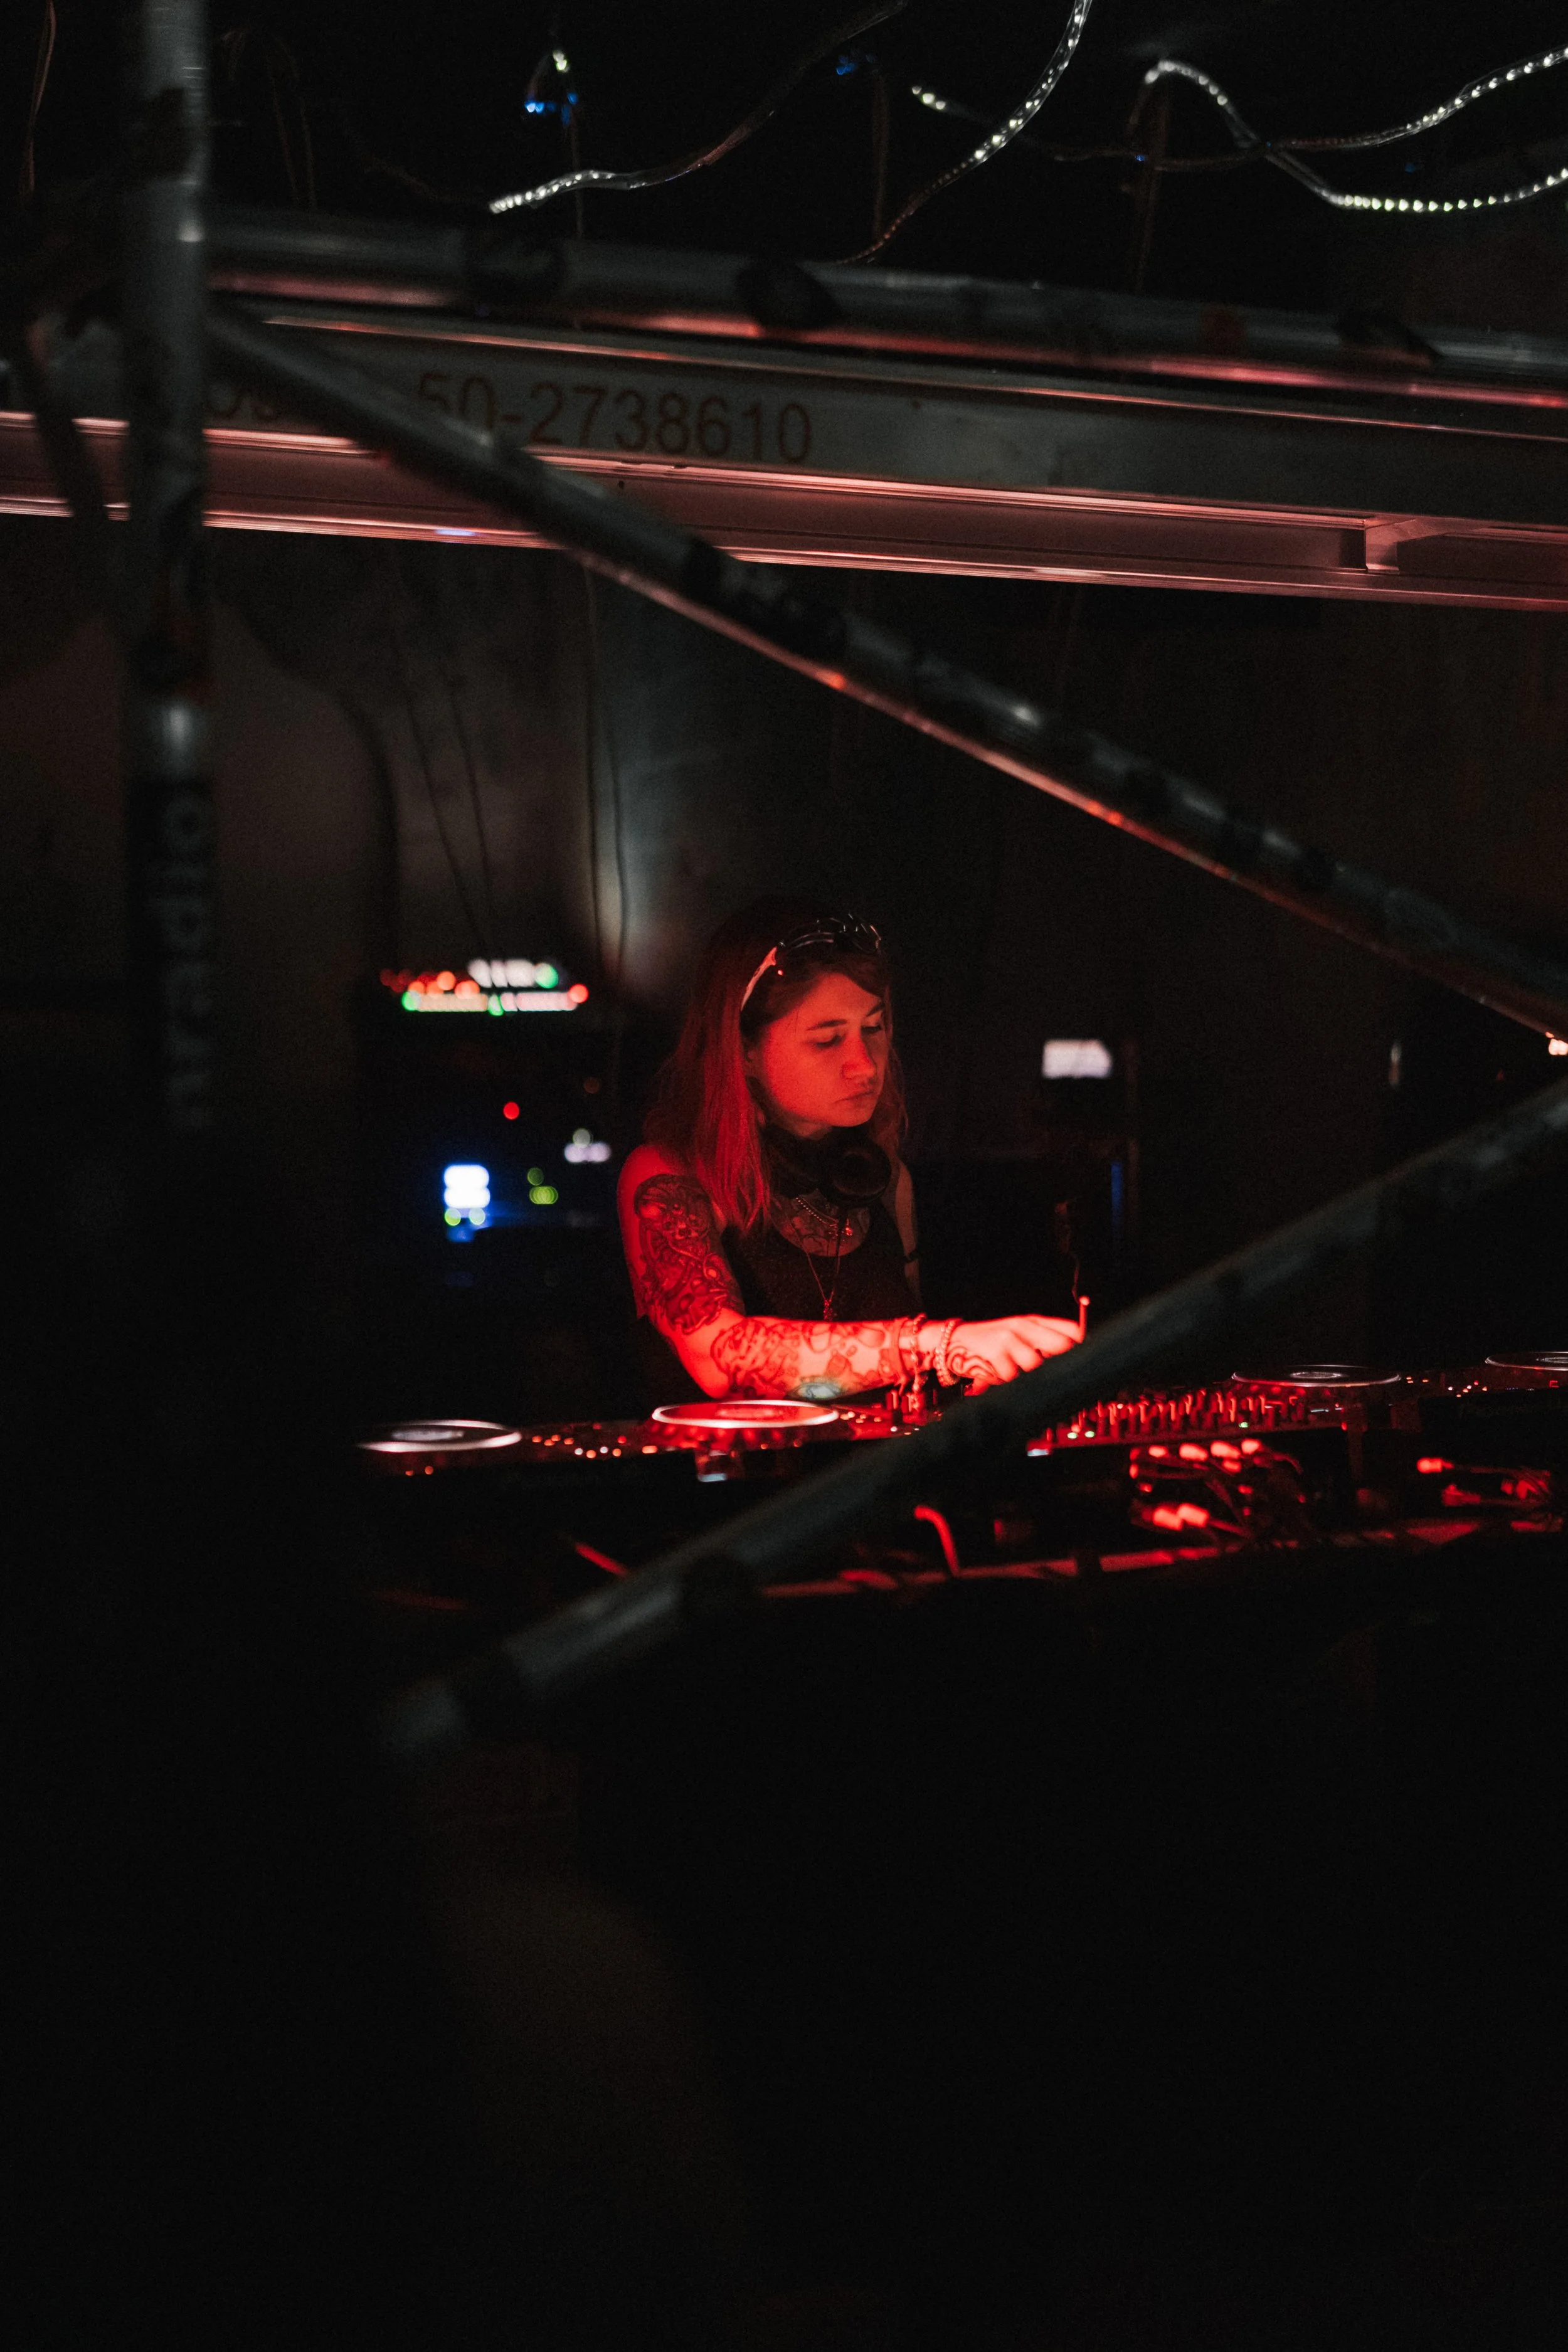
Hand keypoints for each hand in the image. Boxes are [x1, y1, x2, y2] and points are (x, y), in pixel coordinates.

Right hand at [946, 1314, 1080, 1391]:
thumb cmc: (990, 1341)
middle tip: (1049, 1371)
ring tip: (1011, 1371)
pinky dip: (1004, 1380)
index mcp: (1032, 1321)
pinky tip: (994, 1373)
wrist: (953, 1341)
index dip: (1080, 1346)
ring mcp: (1009, 1338)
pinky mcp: (996, 1353)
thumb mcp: (1017, 1334)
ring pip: (1036, 1365)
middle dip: (1058, 1362)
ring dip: (1025, 1374)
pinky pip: (1012, 1376)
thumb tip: (1072, 1356)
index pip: (1070, 1330)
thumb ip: (1042, 1342)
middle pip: (1061, 1346)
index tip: (1081, 1359)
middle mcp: (1023, 1326)